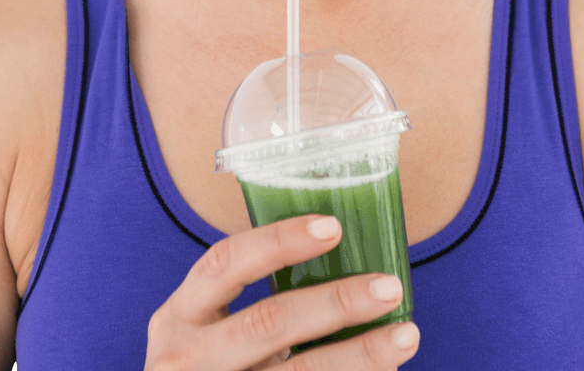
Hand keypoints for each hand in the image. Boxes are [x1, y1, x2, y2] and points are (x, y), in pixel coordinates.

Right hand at [143, 213, 419, 368]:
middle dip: (337, 303)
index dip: (279, 242)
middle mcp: (187, 359)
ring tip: (406, 336)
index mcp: (178, 318)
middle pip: (270, 323)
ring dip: (359, 356)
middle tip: (390, 287)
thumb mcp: (203, 334)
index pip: (225, 263)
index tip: (334, 226)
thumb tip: (340, 268)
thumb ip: (248, 308)